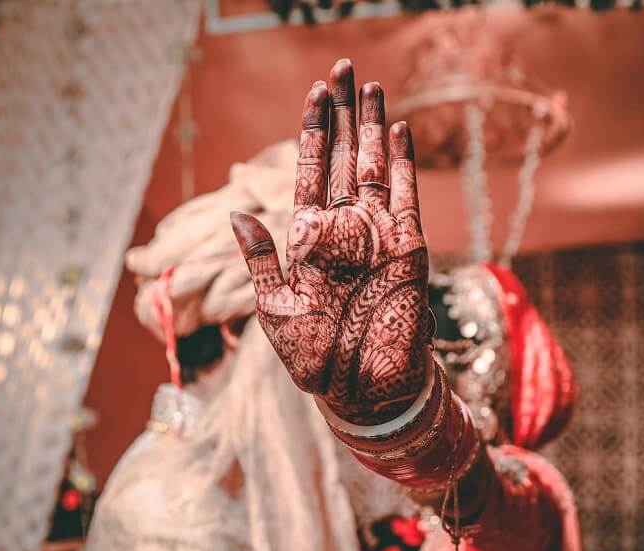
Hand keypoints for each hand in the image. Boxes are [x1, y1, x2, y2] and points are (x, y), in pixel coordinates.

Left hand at [231, 59, 429, 424]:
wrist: (361, 389)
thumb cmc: (314, 358)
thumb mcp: (274, 308)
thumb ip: (260, 259)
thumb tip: (236, 212)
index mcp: (308, 239)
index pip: (311, 172)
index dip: (313, 132)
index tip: (314, 92)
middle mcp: (343, 230)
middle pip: (343, 158)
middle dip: (343, 114)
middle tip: (343, 68)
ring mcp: (376, 236)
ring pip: (374, 169)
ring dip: (373, 128)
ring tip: (371, 86)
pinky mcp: (407, 250)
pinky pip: (405, 198)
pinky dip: (403, 165)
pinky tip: (398, 132)